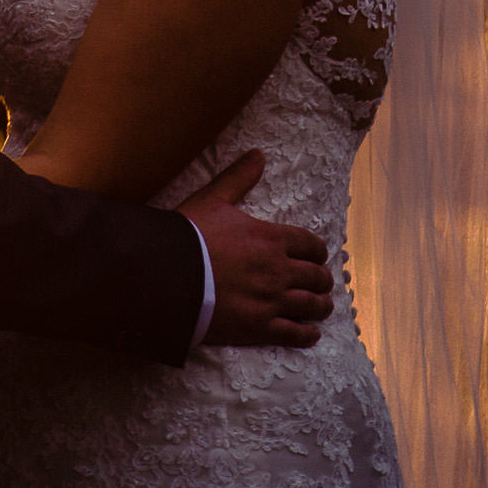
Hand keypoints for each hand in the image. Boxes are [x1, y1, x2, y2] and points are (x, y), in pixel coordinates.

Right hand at [180, 150, 334, 348]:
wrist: (166, 274)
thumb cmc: (187, 235)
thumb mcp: (213, 199)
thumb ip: (239, 177)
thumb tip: (258, 154)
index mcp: (271, 238)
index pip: (311, 245)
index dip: (317, 251)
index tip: (316, 256)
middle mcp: (278, 270)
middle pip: (316, 276)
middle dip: (321, 279)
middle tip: (319, 282)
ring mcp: (271, 300)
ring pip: (312, 306)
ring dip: (321, 306)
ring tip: (321, 306)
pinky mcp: (259, 327)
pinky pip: (296, 334)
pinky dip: (308, 334)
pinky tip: (310, 333)